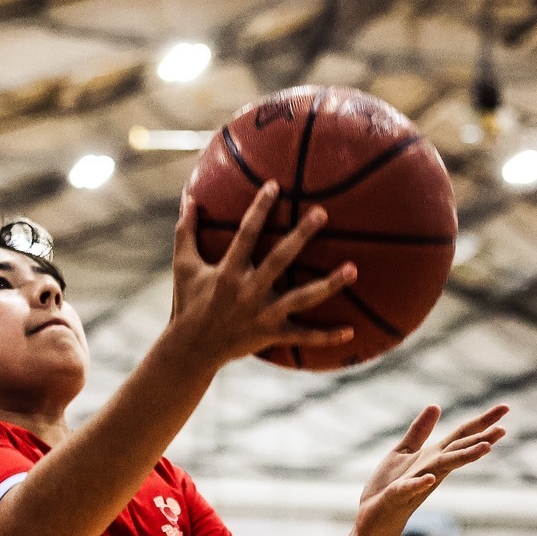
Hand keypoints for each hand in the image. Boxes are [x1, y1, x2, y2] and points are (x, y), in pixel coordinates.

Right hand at [163, 182, 357, 368]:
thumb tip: (189, 198)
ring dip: (329, 285)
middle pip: (280, 259)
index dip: (259, 209)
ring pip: (302, 298)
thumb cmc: (188, 303)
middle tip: (322, 213)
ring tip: (353, 269)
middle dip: (301, 236)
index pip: (246, 234)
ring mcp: (262, 315)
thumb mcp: (183, 266)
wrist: (191, 350)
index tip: (275, 186)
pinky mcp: (271, 334)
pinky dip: (326, 336)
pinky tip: (350, 332)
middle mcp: (248, 291)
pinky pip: (303, 336)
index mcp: (228, 272)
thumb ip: (186, 231)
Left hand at [353, 404, 508, 535]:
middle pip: (459, 450)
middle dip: (481, 440)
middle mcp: (432, 469)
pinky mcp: (398, 495)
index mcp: (434, 456)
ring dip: (463, 458)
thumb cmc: (389, 486)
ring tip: (485, 448)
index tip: (506, 408)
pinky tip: (429, 478)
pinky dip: (420, 483)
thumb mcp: (405, 451)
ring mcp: (417, 483)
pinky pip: (410, 488)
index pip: (462, 435)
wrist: (374, 519)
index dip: (483, 421)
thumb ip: (420, 431)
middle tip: (504, 429)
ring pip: (443, 467)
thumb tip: (436, 405)